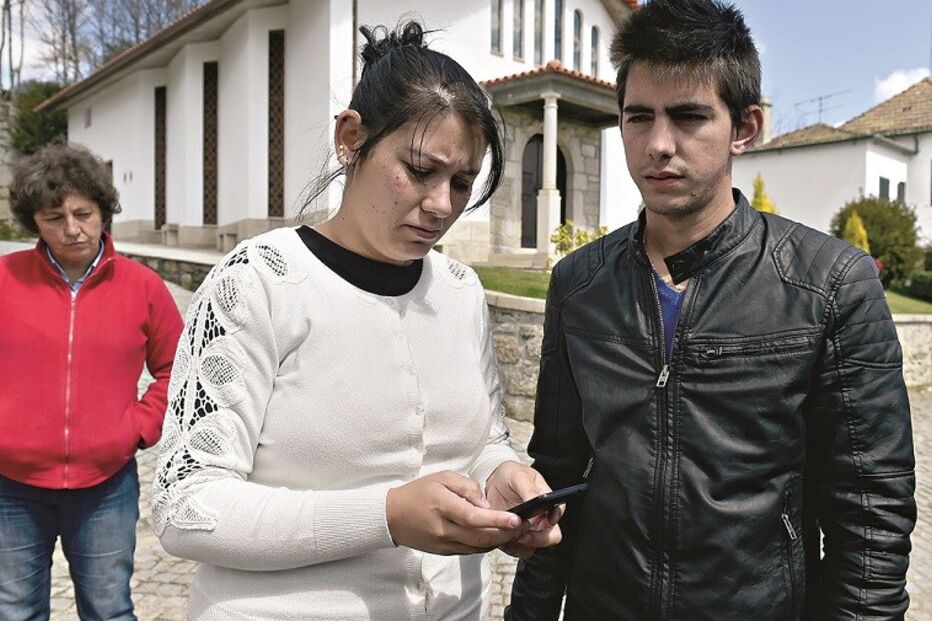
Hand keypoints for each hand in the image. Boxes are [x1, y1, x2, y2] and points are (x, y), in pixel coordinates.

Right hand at [386, 471, 526, 554]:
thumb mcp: (442, 478)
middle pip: (480, 537)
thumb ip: (467, 487)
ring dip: (497, 541)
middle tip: (522, 527)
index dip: (498, 520)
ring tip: (513, 532)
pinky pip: (469, 550)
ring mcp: (443, 543)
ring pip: (477, 547)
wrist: (392, 516)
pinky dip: (484, 545)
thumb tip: (486, 503)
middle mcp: (443, 529)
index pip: (475, 517)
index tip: (516, 519)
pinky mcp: (443, 552)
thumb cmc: (418, 492)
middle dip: (505, 534)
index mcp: (442, 506)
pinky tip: (494, 537)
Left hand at [485, 461, 562, 557]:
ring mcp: (530, 529)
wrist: (492, 484)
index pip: (558, 511)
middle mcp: (542, 518)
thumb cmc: (509, 476)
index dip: (554, 517)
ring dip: (521, 544)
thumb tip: (537, 500)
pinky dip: (511, 548)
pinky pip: (519, 550)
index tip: (545, 519)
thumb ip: (529, 489)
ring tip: (507, 534)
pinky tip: (502, 538)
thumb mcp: (518, 475)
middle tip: (522, 533)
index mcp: (547, 500)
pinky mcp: (517, 537)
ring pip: (534, 547)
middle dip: (537, 538)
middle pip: (551, 536)